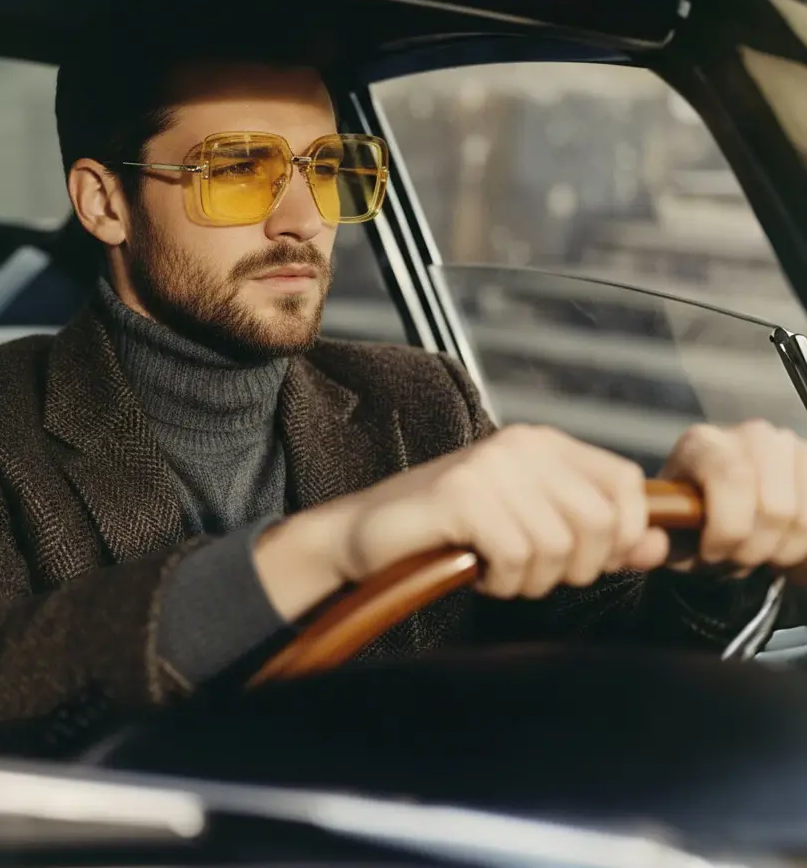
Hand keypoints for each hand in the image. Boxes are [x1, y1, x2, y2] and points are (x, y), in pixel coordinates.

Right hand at [255, 425, 668, 619]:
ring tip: (494, 566)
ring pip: (560, 547)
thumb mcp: (532, 529)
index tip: (588, 559)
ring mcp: (491, 467)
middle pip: (602, 522)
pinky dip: (500, 581)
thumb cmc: (449, 532)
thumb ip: (597, 534)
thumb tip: (658, 545)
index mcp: (543, 444)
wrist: (367, 535)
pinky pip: (517, 557)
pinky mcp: (463, 495)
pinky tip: (474, 569)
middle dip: (573, 567)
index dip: (624, 533)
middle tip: (530, 569)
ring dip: (529, 579)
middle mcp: (522, 446)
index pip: (626, 483)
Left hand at [660, 419, 806, 574]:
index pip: (731, 478)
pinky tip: (780, 548)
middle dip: (753, 550)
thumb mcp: (670, 530)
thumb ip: (663, 538)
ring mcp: (789, 447)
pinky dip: (802, 546)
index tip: (712, 555)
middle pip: (772, 506)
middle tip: (735, 562)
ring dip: (780, 552)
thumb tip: (654, 544)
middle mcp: (750, 435)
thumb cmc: (693, 522)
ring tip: (756, 556)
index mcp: (703, 444)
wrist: (725, 513)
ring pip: (801, 517)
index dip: (728, 529)